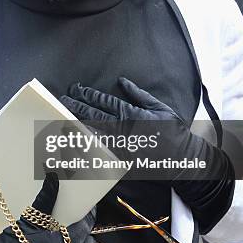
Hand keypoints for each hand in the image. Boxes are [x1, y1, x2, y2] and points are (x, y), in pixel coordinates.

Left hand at [61, 78, 234, 233]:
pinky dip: (85, 146)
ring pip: (92, 133)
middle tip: (62, 99)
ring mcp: (120, 146)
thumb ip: (138, 94)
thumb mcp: (158, 106)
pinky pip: (98, 152)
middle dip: (76, 107)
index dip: (88, 95)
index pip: (104, 102)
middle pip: (93, 116)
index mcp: (131, 115)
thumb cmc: (173, 130)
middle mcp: (122, 130)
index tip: (76, 89)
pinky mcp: (120, 160)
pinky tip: (72, 140)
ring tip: (61, 116)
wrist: (181, 159)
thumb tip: (122, 82)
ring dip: (76, 124)